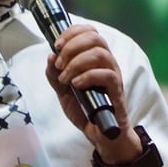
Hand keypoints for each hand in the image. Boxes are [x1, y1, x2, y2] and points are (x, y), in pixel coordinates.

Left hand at [45, 23, 141, 160]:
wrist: (100, 134)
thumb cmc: (85, 110)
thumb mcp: (63, 91)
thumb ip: (54, 74)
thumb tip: (50, 55)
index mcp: (95, 58)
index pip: (90, 31)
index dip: (72, 32)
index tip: (56, 44)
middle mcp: (107, 63)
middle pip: (96, 38)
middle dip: (72, 47)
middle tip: (59, 64)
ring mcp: (114, 76)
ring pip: (101, 54)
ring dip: (77, 63)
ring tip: (65, 78)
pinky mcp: (117, 91)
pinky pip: (107, 75)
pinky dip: (87, 76)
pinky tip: (76, 85)